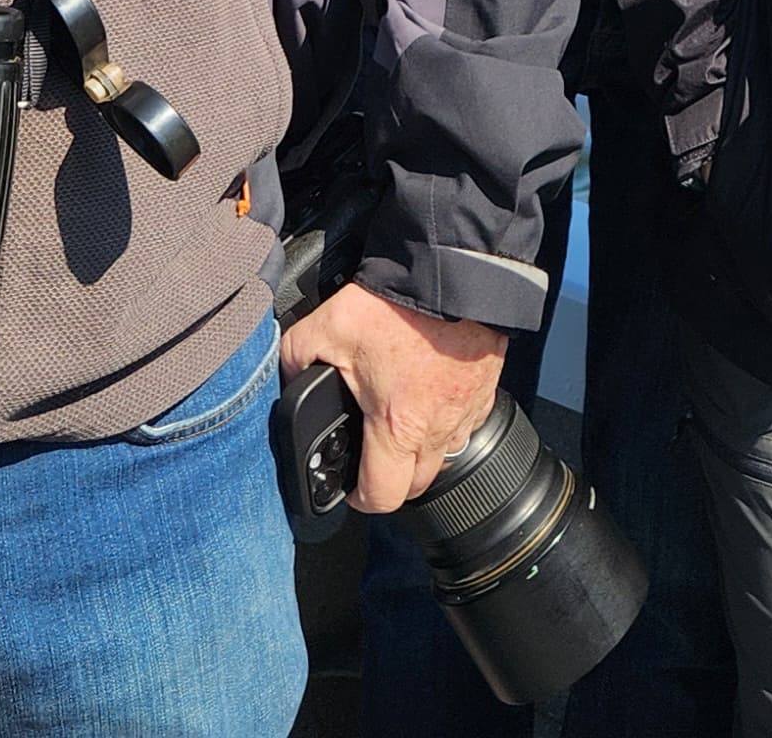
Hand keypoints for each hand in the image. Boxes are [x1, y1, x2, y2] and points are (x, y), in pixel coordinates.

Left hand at [278, 281, 509, 513]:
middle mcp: (438, 427)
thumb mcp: (324, 327)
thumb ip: (294, 359)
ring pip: (446, 456)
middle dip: (392, 479)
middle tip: (373, 455)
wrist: (451, 271)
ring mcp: (467, 410)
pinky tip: (430, 396)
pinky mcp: (486, 390)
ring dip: (423, 452)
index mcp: (397, 425)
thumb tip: (284, 379)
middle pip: (417, 485)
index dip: (361, 500)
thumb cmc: (395, 304)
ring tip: (401, 423)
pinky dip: (448, 422)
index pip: (383, 497)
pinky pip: (468, 424)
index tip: (352, 488)